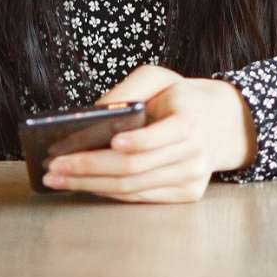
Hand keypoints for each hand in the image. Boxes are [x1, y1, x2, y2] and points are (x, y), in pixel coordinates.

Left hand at [44, 64, 256, 202]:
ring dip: (90, 185)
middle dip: (89, 168)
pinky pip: (139, 197)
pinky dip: (107, 192)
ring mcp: (192, 178)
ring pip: (132, 187)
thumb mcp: (159, 79)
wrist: (221, 122)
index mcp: (190, 119)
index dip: (137, 141)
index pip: (161, 136)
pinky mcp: (186, 195)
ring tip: (57, 178)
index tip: (110, 141)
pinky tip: (83, 184)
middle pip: (135, 167)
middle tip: (54, 167)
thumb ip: (128, 90)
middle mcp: (195, 153)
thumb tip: (92, 114)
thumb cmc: (179, 98)